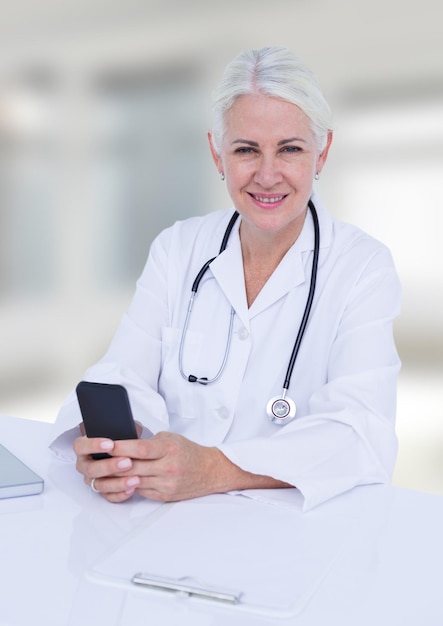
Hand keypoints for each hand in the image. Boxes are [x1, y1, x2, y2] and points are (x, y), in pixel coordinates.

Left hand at [74, 431, 290, 502]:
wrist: (209, 470)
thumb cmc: (187, 450)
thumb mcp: (169, 438)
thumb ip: (148, 442)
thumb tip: (122, 442)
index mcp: (168, 448)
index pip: (140, 448)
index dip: (121, 447)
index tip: (105, 444)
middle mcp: (168, 467)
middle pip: (133, 467)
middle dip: (113, 463)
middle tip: (95, 458)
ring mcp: (166, 483)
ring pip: (134, 481)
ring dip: (116, 477)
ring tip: (101, 471)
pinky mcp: (164, 495)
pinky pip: (141, 491)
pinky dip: (128, 486)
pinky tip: (118, 481)